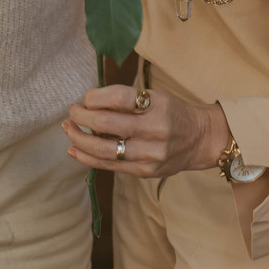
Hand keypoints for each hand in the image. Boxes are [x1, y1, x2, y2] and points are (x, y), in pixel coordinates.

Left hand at [63, 85, 229, 178]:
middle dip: (82, 117)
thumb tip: (89, 102)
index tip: (86, 97)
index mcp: (157, 105)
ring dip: (80, 139)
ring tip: (68, 129)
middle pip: (107, 124)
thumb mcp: (156, 97)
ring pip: (104, 150)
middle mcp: (154, 130)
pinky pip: (110, 166)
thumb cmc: (172, 113)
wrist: (200, 139)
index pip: (118, 98)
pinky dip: (88, 158)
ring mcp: (149, 154)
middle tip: (72, 111)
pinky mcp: (144, 171)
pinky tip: (75, 150)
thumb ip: (127, 100)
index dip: (95, 96)